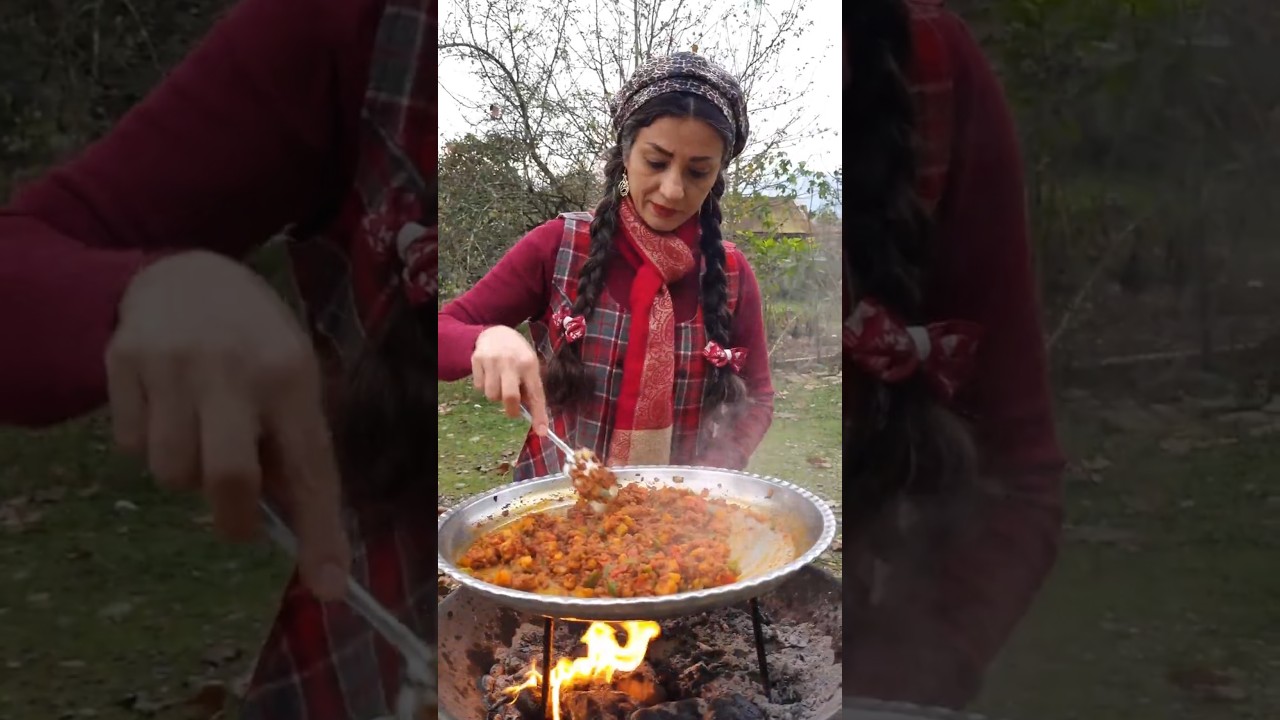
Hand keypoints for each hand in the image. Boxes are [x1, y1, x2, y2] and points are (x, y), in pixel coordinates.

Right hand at [105, 250, 350, 599]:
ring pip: (172, 472)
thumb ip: (294, 443)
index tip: (330, 586)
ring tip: (203, 438)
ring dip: (189, 477)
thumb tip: (299, 530)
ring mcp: (172, 365)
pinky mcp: (123, 364)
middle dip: (236, 520)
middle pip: (230, 478)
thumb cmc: (255, 341)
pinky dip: (149, 446)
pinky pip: (130, 447)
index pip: (310, 467)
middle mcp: (231, 370)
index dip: (321, 532)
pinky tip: (167, 410)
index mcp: (290, 374)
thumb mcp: (291, 377)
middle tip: (242, 526)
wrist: (187, 272)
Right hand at [470, 325, 547, 434]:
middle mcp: (510, 362)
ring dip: (497, 396)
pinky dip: (485, 387)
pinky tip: (490, 375)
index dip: (539, 415)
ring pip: (492, 395)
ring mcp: (492, 361)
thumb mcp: (529, 365)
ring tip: (501, 384)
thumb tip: (532, 415)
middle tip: (513, 412)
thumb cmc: (517, 354)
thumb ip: (531, 387)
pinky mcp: (477, 360)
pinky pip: (479, 387)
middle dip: (512, 410)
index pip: (536, 394)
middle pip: (510, 397)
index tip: (542, 432)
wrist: (496, 332)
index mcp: (529, 364)